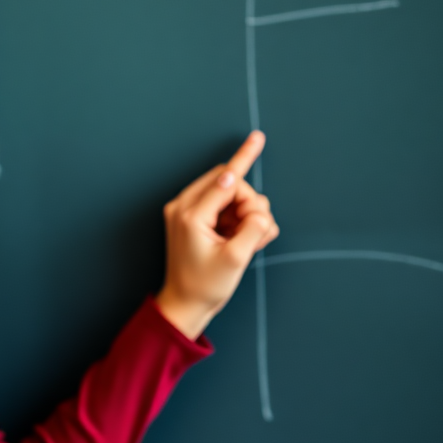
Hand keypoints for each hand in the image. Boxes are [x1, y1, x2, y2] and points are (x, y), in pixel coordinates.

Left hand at [155, 131, 279, 339]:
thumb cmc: (207, 285)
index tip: (258, 138)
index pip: (227, 182)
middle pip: (230, 183)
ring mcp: (187, 211)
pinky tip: (241, 242)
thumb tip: (252, 196)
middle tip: (252, 235)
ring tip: (246, 244)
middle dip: (249, 205)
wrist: (185, 304)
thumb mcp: (236, 258)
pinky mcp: (194, 218)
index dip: (247, 169)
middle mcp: (184, 207)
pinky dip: (239, 221)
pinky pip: (225, 206)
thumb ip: (249, 224)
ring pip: (231, 194)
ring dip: (247, 216)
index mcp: (190, 215)